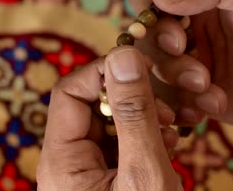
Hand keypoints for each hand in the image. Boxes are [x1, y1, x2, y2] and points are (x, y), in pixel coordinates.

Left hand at [37, 47, 181, 190]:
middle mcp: (69, 163)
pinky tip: (170, 145)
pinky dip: (148, 137)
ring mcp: (90, 171)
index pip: (69, 91)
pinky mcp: (110, 177)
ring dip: (145, 117)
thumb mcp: (143, 171)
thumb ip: (134, 115)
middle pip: (92, 105)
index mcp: (62, 162)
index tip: (144, 67)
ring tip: (171, 129)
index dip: (104, 72)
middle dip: (132, 99)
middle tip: (166, 110)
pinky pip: (124, 142)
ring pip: (113, 121)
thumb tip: (124, 56)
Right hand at [130, 0, 232, 135]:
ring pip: (154, 69)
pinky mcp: (196, 92)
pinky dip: (183, 106)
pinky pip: (169, 98)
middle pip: (145, 35)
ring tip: (212, 91)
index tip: (178, 37)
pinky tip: (214, 105)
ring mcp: (192, 59)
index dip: (151, 14)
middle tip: (199, 74)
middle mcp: (192, 23)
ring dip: (178, 84)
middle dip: (167, 58)